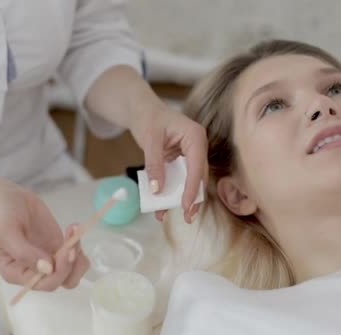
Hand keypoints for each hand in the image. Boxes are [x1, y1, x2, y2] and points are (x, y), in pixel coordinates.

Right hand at [0, 179, 88, 289]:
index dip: (58, 273)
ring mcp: (48, 258)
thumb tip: (47, 269)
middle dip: (71, 265)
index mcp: (16, 273)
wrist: (5, 196)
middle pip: (62, 281)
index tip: (65, 252)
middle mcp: (33, 271)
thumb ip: (25, 253)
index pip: (43, 284)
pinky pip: (74, 254)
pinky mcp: (57, 246)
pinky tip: (74, 227)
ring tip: (74, 232)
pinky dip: (78, 244)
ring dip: (79, 256)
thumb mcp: (6, 233)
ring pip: (72, 270)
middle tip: (72, 242)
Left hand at [131, 103, 208, 222]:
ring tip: (176, 216)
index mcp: (195, 136)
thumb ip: (154, 164)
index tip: (187, 205)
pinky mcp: (180, 162)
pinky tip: (161, 207)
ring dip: (182, 198)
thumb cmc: (148, 118)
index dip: (193, 187)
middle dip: (193, 198)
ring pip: (189, 181)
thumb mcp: (150, 140)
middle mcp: (196, 147)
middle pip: (198, 176)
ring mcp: (189, 155)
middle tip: (188, 217)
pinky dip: (170, 192)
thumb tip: (157, 190)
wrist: (142, 110)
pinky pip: (178, 180)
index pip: (197, 166)